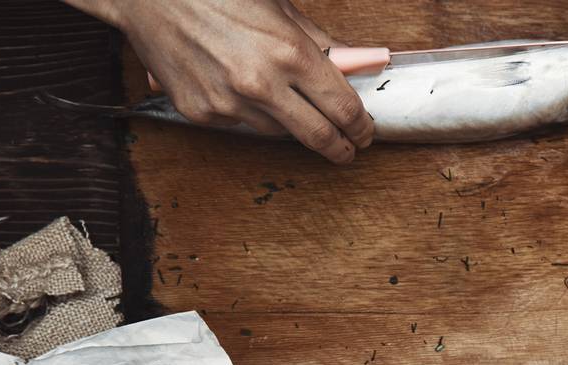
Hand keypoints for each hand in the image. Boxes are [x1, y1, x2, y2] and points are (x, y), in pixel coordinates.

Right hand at [78, 0, 372, 161]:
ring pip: (280, 133)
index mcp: (289, 52)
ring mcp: (229, 105)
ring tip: (292, 105)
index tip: (365, 131)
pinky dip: (253, 115)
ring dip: (293, 125)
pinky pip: (242, 125)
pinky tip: (245, 91)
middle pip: (320, 136)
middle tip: (350, 148)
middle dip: (342, 147)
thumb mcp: (278, 5)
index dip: (361, 126)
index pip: (343, 108)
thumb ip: (316, 41)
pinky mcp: (202, 114)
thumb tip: (349, 64)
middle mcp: (261, 85)